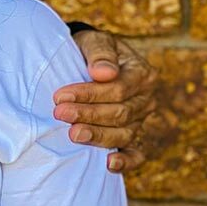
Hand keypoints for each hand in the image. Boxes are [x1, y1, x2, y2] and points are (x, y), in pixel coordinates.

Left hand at [54, 28, 157, 173]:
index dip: (90, 94)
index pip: (118, 89)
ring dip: (98, 136)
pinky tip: (109, 164)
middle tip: (60, 114)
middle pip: (120, 113)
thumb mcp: (95, 41)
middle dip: (88, 114)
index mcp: (143, 74)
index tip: (60, 96)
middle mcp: (147, 99)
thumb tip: (104, 73)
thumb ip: (100, 53)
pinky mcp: (131, 136)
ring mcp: (140, 120)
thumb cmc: (90, 51)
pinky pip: (136, 153)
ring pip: (124, 134)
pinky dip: (126, 161)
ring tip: (73, 134)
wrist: (87, 61)